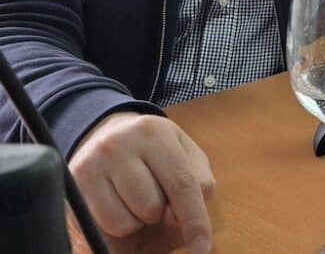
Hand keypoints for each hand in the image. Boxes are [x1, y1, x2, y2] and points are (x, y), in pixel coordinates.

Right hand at [68, 113, 214, 252]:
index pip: (182, 183)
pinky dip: (116, 225)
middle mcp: (120, 144)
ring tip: (134, 198)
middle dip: (160, 213)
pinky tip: (116, 203)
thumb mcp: (186, 158)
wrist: (111, 136)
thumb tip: (178, 219)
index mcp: (157, 133)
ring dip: (137, 220)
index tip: (202, 248)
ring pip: (126, 222)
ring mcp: (92, 163)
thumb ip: (197, 186)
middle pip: (153, 206)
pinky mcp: (73, 184)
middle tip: (154, 194)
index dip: (195, 221)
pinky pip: (103, 228)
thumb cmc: (157, 156)